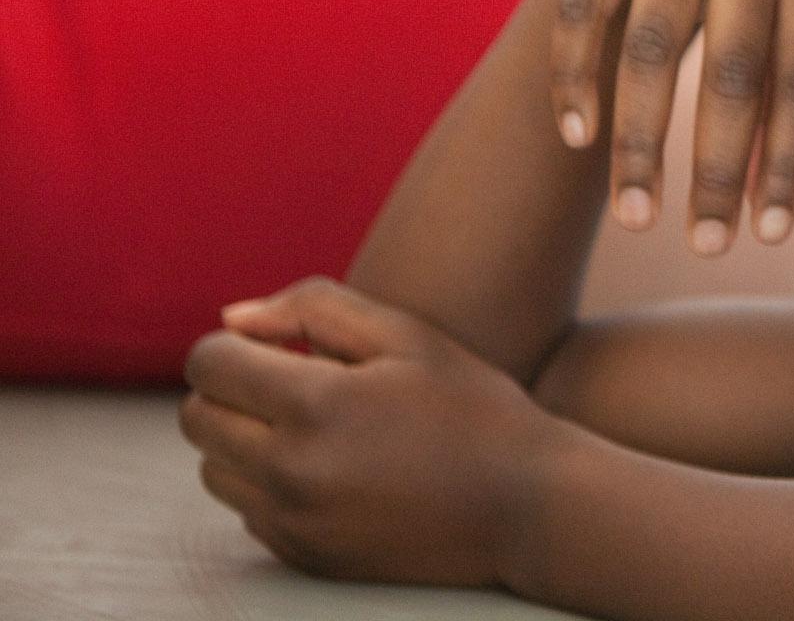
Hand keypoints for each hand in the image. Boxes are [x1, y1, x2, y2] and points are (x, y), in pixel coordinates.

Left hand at [180, 277, 563, 587]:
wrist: (524, 505)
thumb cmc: (472, 407)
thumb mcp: (408, 335)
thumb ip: (314, 309)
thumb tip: (233, 318)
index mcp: (315, 406)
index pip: (210, 364)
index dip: (234, 343)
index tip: (277, 343)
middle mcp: (289, 473)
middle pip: (198, 419)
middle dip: (230, 388)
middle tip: (291, 377)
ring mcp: (293, 523)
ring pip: (213, 470)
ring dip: (242, 439)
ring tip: (312, 424)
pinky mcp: (302, 556)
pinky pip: (248, 510)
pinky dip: (270, 484)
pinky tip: (332, 467)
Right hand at [550, 0, 793, 253]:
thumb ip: (786, 90)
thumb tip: (769, 218)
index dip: (788, 163)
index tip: (769, 238)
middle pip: (733, 72)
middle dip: (717, 169)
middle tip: (705, 247)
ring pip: (650, 51)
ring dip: (641, 145)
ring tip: (636, 220)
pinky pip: (585, 14)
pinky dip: (579, 81)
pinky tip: (579, 142)